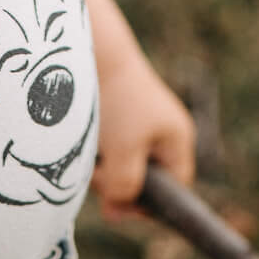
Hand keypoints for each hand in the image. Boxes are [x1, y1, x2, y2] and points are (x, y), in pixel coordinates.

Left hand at [90, 57, 195, 218]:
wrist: (89, 50)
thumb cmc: (115, 102)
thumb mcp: (124, 155)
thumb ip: (126, 188)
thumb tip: (120, 209)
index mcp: (177, 139)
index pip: (175, 190)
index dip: (149, 206)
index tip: (119, 208)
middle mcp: (162, 131)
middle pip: (145, 180)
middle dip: (119, 184)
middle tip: (97, 175)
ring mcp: (138, 121)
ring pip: (121, 165)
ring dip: (102, 168)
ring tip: (88, 152)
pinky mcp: (115, 114)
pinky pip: (107, 147)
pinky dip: (93, 150)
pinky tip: (81, 141)